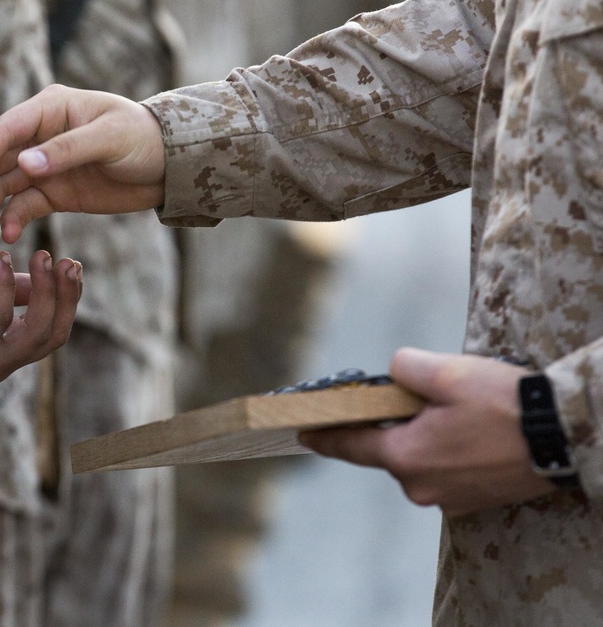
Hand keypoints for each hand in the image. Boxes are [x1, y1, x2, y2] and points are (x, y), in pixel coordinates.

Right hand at [0, 84, 165, 242]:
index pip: (6, 131)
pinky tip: (8, 233)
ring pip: (5, 185)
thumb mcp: (109, 140)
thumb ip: (66, 151)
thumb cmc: (143, 139)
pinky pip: (25, 205)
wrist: (170, 167)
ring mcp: (44, 165)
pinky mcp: (53, 191)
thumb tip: (24, 165)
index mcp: (50, 108)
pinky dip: (14, 219)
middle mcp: (40, 135)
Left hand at [0, 250, 80, 383]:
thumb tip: (42, 277)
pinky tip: (1, 258)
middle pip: (51, 335)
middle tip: (67, 261)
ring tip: (42, 257)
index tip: (70, 263)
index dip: (66, 299)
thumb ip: (6, 288)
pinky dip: (5, 289)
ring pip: (34, 333)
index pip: (51, 331)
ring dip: (45, 292)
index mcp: (2, 349)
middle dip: (65, 297)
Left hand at [299, 348, 556, 516]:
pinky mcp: (473, 501)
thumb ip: (403, 368)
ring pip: (420, 458)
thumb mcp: (445, 372)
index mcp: (405, 457)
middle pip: (390, 449)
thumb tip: (392, 374)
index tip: (301, 432)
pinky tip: (472, 431)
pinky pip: (446, 470)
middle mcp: (420, 487)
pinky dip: (449, 450)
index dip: (324, 435)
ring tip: (459, 412)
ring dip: (426, 436)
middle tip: (421, 397)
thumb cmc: (504, 405)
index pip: (350, 444)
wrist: (566, 437)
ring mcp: (448, 500)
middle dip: (396, 423)